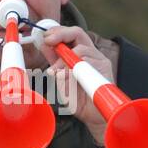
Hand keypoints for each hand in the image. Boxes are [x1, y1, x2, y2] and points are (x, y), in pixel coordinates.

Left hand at [38, 25, 112, 142]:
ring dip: (63, 58)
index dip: (56, 32)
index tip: (44, 36)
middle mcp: (92, 54)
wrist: (93, 115)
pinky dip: (72, 69)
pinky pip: (87, 63)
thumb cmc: (78, 98)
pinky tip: (65, 77)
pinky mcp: (104, 69)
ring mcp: (99, 60)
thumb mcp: (60, 76)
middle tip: (48, 40)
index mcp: (81, 54)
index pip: (70, 35)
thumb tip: (43, 45)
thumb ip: (54, 61)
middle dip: (60, 34)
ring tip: (56, 72)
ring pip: (80, 49)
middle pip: (78, 33)